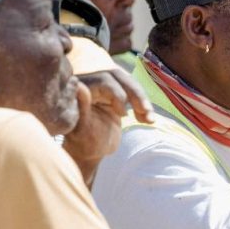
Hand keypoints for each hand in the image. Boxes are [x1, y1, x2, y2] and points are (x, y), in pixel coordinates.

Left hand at [63, 69, 152, 185]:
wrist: (89, 151)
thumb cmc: (81, 142)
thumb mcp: (79, 128)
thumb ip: (81, 107)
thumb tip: (80, 86)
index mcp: (82, 87)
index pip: (104, 81)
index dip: (117, 95)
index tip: (124, 115)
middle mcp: (94, 81)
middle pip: (120, 77)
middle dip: (136, 94)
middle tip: (146, 111)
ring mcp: (106, 87)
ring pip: (129, 84)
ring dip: (142, 101)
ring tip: (150, 119)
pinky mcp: (117, 94)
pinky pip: (133, 94)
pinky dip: (143, 106)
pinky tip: (149, 120)